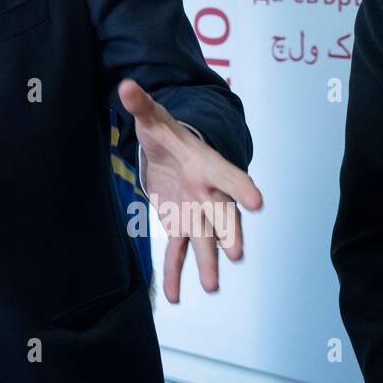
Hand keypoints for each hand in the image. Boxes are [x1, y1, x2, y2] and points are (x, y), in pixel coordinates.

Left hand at [119, 79, 263, 303]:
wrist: (172, 151)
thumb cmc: (167, 133)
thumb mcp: (153, 118)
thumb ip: (140, 104)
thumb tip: (125, 85)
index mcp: (206, 166)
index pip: (228, 176)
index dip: (241, 187)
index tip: (257, 202)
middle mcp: (208, 194)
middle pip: (222, 215)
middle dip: (229, 232)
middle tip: (236, 251)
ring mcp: (196, 213)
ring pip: (205, 240)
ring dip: (208, 262)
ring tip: (212, 286)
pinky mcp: (180, 225)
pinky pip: (179, 252)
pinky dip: (176, 273)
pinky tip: (175, 296)